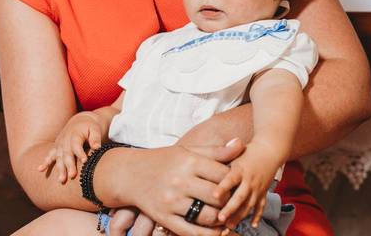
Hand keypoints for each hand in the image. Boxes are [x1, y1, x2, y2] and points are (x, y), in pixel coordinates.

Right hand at [37, 111, 103, 182]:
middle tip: (72, 176)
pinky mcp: (56, 148)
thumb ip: (95, 138)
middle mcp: (65, 141)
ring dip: (60, 169)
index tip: (85, 161)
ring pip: (59, 158)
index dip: (80, 153)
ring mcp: (59, 145)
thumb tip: (97, 147)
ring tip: (61, 180)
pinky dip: (45, 163)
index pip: (77, 145)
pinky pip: (49, 155)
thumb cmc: (90, 127)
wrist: (80, 121)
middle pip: (67, 154)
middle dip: (69, 165)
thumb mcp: (95, 129)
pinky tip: (40, 170)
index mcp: (75, 135)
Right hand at [108, 139, 244, 235]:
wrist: (129, 174)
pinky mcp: (164, 218)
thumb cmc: (164, 160)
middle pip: (218, 196)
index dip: (235, 181)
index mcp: (189, 162)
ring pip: (208, 216)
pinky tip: (217, 231)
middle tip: (236, 201)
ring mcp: (172, 201)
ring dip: (222, 218)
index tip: (238, 183)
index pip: (224, 174)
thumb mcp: (189, 151)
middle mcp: (180, 181)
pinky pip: (191, 232)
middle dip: (230, 200)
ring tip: (226, 215)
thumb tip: (241, 144)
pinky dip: (208, 235)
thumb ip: (216, 151)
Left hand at [214, 141, 281, 232]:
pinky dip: (257, 216)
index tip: (214, 195)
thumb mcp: (234, 153)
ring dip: (239, 216)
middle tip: (220, 218)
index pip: (231, 179)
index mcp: (240, 169)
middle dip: (230, 209)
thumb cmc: (248, 152)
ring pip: (249, 205)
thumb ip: (220, 159)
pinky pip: (261, 206)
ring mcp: (257, 188)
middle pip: (240, 196)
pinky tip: (252, 225)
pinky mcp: (263, 193)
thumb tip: (203, 160)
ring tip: (229, 226)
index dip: (223, 187)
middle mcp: (249, 180)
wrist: (269, 150)